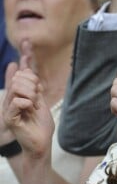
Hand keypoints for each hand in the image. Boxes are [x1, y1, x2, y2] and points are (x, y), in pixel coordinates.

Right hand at [2, 41, 53, 158]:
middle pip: (22, 76)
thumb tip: (27, 69)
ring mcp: (10, 105)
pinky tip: (30, 109)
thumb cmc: (40, 123)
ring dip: (31, 93)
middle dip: (33, 83)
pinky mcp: (10, 116)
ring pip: (18, 85)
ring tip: (34, 104)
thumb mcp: (40, 100)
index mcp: (22, 92)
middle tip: (37, 97)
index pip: (22, 71)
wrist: (40, 141)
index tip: (27, 42)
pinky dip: (27, 103)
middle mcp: (13, 96)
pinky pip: (17, 101)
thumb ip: (34, 86)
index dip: (25, 56)